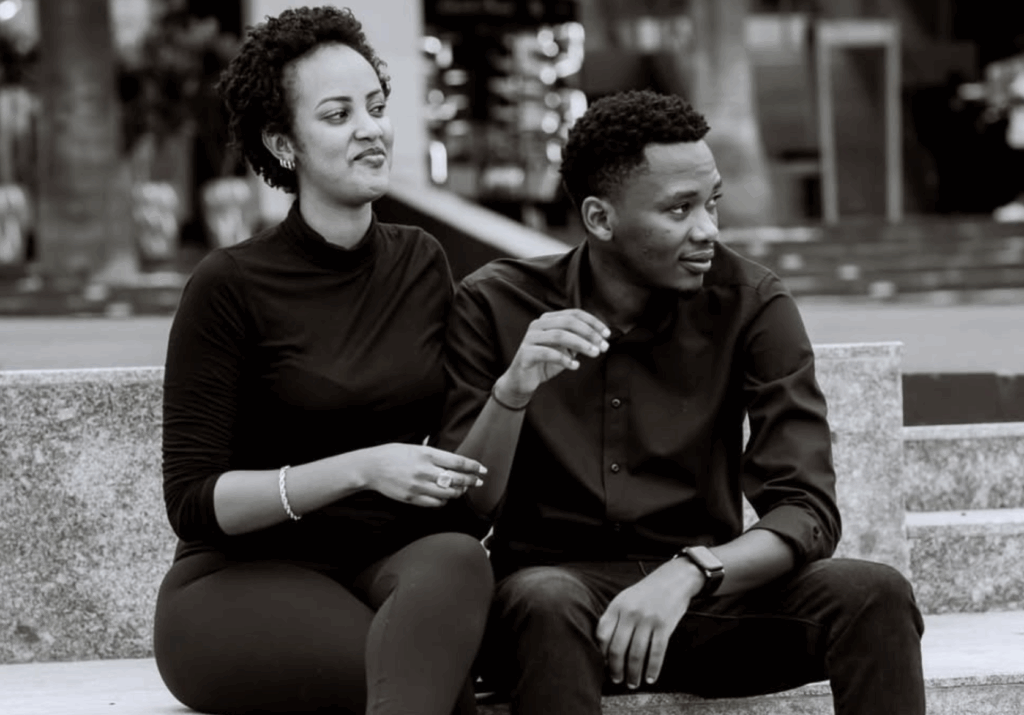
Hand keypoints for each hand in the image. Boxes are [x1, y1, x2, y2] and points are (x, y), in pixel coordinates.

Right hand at [356, 443, 487, 506]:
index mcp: (427, 454)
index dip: (473, 466)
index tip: (482, 469)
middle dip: (471, 481)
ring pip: (448, 493)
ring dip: (459, 492)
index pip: (457, 462)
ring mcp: (418, 486)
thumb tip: (454, 462)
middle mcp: (425, 470)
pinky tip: (445, 497)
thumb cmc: (393, 454)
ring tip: (462, 489)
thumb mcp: (416, 447)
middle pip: (456, 479)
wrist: (371, 468)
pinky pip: (435, 503)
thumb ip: (434, 455)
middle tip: (478, 481)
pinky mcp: (412, 498)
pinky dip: (444, 501)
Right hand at [495, 309, 609, 406]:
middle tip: (602, 346)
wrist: (522, 380)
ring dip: (580, 344)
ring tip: (594, 354)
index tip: (607, 334)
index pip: (574, 314)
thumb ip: (578, 340)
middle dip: (589, 333)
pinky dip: (564, 359)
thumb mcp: (565, 349)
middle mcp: (538, 325)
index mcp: (548, 320)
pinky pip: (547, 353)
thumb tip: (601, 338)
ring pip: (559, 335)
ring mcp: (530, 338)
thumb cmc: (546, 362)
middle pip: (568, 322)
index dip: (593, 322)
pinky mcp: (525, 354)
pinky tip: (575, 366)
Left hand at [596, 559, 703, 688]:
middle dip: (616, 669)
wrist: (673, 580)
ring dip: (633, 673)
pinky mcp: (664, 626)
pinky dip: (653, 669)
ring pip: (636, 654)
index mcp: (617, 606)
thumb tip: (605, 649)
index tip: (604, 665)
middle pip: (617, 648)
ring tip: (632, 683)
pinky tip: (650, 678)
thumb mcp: (625, 599)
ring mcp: (647, 619)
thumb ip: (614, 619)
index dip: (601, 654)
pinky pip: (656, 652)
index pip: (603, 635)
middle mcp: (630, 613)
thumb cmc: (646, 594)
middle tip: (617, 680)